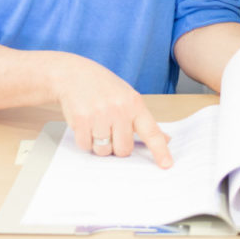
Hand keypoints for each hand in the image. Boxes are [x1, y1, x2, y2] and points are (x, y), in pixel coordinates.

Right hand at [54, 57, 172, 167]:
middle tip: (110, 132)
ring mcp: (100, 115)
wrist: (72, 74)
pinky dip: (85, 140)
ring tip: (96, 125)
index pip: (151, 132)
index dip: (160, 150)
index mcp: (134, 103)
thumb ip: (143, 119)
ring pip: (104, 150)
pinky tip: (85, 125)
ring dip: (99, 145)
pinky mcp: (81, 120)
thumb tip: (164, 139)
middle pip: (124, 149)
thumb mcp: (127, 96)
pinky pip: (86, 145)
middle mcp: (119, 109)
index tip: (166, 164)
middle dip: (117, 146)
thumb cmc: (102, 86)